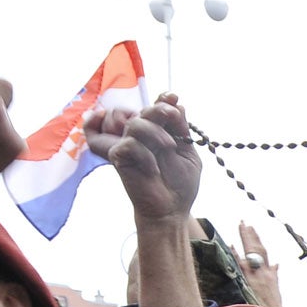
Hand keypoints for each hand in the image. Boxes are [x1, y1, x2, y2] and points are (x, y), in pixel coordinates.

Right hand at [84, 93, 199, 223]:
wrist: (172, 209)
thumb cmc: (180, 184)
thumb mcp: (188, 153)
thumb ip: (181, 130)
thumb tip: (177, 104)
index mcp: (159, 132)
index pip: (156, 108)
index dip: (163, 99)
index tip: (173, 97)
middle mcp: (142, 135)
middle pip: (144, 111)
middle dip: (159, 110)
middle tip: (172, 117)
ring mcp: (129, 145)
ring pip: (135, 124)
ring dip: (155, 132)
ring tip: (169, 148)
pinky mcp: (119, 157)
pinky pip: (129, 144)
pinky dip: (145, 155)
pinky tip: (153, 169)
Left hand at [234, 222, 284, 306]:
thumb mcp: (278, 292)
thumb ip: (275, 276)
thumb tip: (277, 264)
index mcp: (272, 276)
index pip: (264, 253)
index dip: (258, 240)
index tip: (252, 229)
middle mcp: (266, 274)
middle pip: (258, 249)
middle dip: (251, 235)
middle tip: (244, 222)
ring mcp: (258, 278)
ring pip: (252, 253)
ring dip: (246, 238)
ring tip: (241, 225)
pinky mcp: (251, 284)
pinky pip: (243, 266)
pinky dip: (236, 255)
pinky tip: (230, 245)